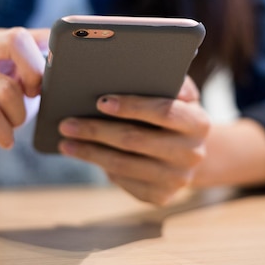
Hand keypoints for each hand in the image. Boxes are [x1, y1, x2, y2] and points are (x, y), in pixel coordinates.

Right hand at [0, 27, 48, 161]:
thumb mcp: (21, 89)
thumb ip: (39, 74)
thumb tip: (68, 70)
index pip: (28, 31)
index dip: (48, 50)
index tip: (54, 75)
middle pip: (14, 40)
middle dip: (35, 72)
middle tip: (35, 96)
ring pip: (6, 89)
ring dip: (19, 115)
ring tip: (14, 124)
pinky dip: (4, 132)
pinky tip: (5, 140)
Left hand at [58, 77, 210, 204]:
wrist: (191, 152)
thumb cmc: (175, 112)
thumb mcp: (178, 93)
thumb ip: (167, 79)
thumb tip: (141, 67)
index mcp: (198, 123)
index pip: (163, 111)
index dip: (131, 106)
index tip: (100, 101)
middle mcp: (192, 154)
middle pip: (135, 140)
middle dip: (97, 130)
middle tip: (67, 123)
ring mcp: (177, 179)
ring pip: (123, 165)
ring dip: (90, 152)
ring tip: (65, 140)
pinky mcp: (160, 196)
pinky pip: (123, 180)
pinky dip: (100, 165)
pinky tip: (82, 153)